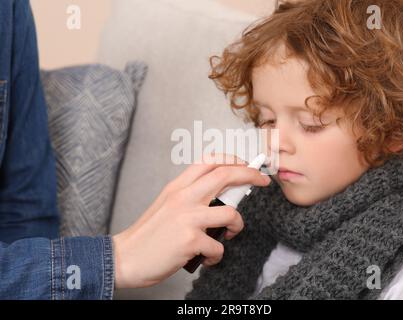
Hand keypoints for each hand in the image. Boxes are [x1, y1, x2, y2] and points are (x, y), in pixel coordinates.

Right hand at [112, 154, 270, 288]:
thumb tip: (220, 195)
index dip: (233, 159)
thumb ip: (190, 196)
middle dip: (250, 174)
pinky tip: (207, 257)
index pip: (209, 160)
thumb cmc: (149, 234)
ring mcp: (188, 218)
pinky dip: (217, 255)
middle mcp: (183, 197)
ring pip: (231, 214)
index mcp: (177, 187)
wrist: (125, 257)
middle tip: (263, 181)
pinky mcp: (191, 240)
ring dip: (236, 226)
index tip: (247, 165)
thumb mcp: (167, 204)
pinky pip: (219, 246)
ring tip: (227, 235)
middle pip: (225, 174)